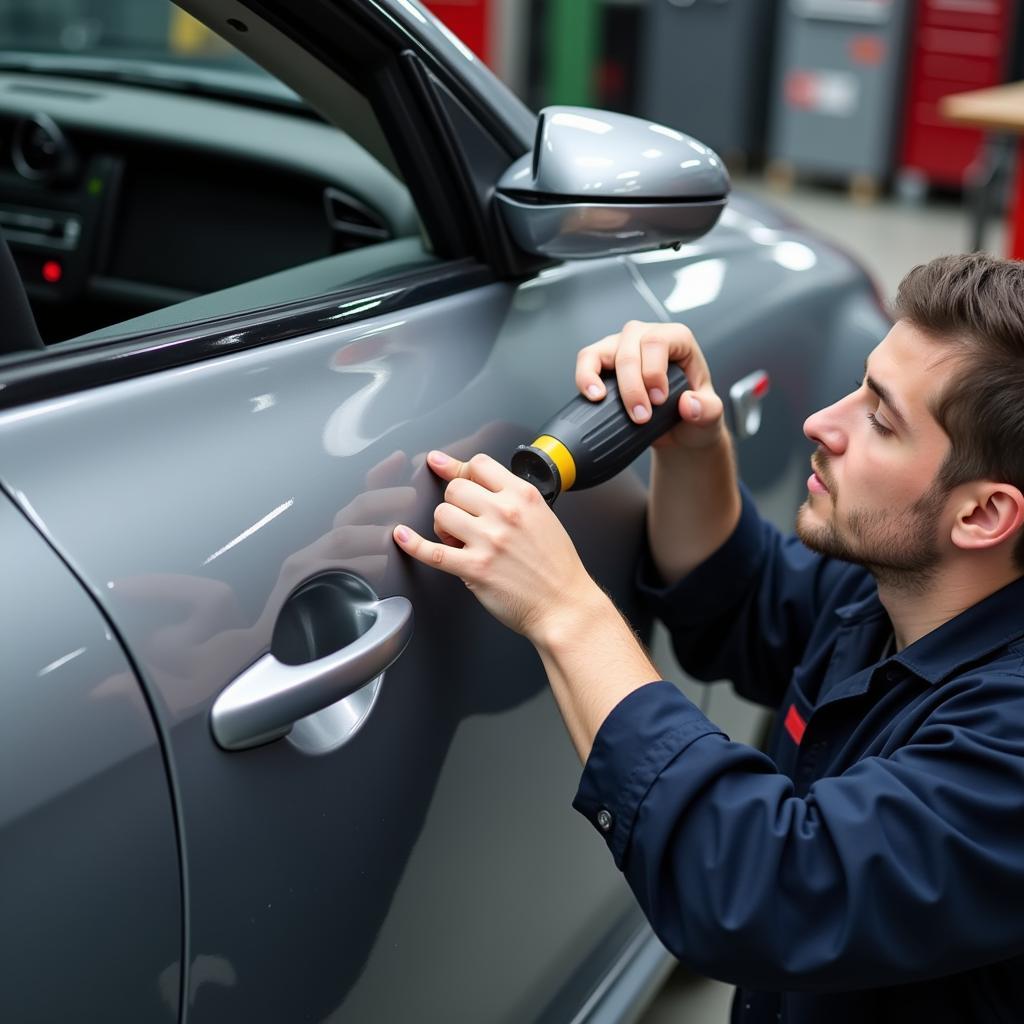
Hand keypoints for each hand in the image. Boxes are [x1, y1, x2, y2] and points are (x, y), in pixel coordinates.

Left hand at [392, 450, 599, 640]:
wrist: (564, 605)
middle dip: (454, 503)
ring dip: (444, 526)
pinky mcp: (474, 569)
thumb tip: (477, 479)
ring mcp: (488, 541)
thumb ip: (511, 497)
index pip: (479, 465)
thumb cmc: (556, 566)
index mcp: (523, 496)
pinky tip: (401, 536)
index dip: (462, 470)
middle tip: (464, 520)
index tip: (448, 470)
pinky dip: (411, 543)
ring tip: (458, 539)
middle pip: (455, 488)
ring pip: (441, 514)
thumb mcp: (542, 517)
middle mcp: (505, 513)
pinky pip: (432, 551)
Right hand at [575, 320, 724, 449]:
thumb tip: (688, 403)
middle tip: (641, 415)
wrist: (678, 429)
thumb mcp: (710, 416)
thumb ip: (707, 410)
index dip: (653, 371)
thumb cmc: (693, 413)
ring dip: (599, 378)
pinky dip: (584, 377)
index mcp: (677, 339)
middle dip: (631, 386)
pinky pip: (586, 361)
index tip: (658, 400)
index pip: (657, 342)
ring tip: (602, 400)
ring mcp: (623, 347)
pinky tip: (592, 395)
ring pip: (602, 351)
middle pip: (628, 349)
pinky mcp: (604, 362)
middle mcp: (647, 336)